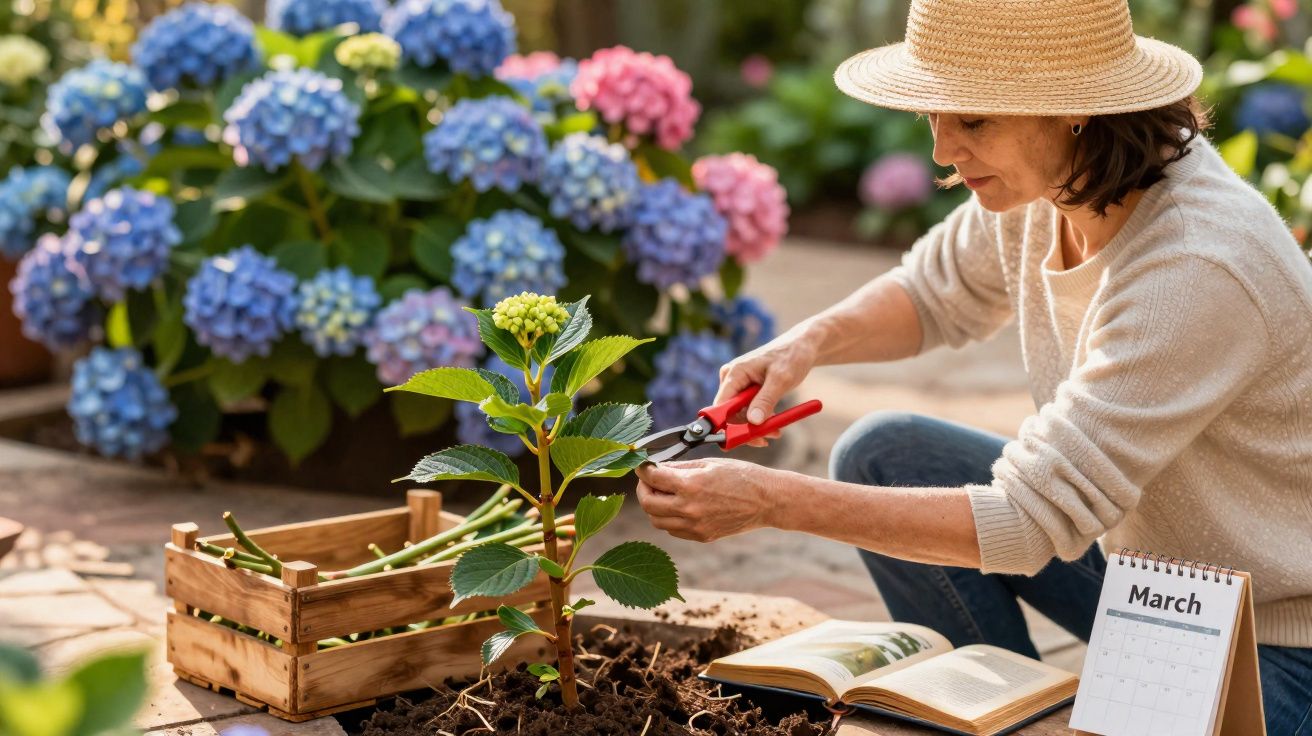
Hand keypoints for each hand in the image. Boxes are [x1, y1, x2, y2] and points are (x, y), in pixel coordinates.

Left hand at [633, 458, 778, 541]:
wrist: (767, 501)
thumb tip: (657, 467)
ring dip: (654, 506)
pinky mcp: (701, 536)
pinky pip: (673, 530)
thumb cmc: (741, 476)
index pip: (652, 477)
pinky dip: (668, 518)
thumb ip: (679, 467)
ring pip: (656, 520)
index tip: (642, 465)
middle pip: (647, 503)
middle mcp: (689, 508)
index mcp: (691, 485)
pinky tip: (678, 506)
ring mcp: (695, 526)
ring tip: (663, 494)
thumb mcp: (709, 463)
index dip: (642, 469)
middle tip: (649, 481)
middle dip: (643, 489)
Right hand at [716, 331, 817, 446]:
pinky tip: (774, 423)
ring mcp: (739, 384)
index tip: (741, 438)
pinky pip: (748, 410)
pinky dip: (760, 419)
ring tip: (776, 431)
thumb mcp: (781, 379)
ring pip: (740, 414)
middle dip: (747, 428)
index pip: (721, 405)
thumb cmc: (792, 356)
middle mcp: (732, 378)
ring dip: (756, 426)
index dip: (726, 425)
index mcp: (735, 372)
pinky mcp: (747, 390)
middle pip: (730, 413)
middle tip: (766, 439)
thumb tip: (753, 422)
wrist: (802, 346)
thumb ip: (765, 400)